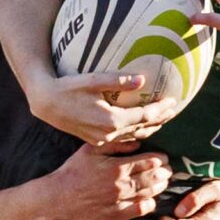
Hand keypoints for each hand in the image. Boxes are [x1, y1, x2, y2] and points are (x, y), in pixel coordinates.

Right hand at [29, 69, 181, 146]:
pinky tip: (139, 128)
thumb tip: (142, 79)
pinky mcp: (96, 140)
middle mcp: (109, 133)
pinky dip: (134, 133)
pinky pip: (122, 140)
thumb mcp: (92, 80)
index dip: (161, 109)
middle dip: (160, 119)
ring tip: (161, 119)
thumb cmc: (68, 88)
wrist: (46, 104)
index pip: (145, 116)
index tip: (174, 101)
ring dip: (149, 128)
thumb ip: (118, 80)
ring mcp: (102, 139)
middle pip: (142, 128)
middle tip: (173, 110)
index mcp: (111, 119)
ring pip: (133, 137)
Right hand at [45, 143, 170, 219]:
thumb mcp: (91, 150)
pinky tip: (149, 199)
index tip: (163, 158)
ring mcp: (120, 202)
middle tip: (167, 170)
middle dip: (164, 172)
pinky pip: (141, 210)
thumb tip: (137, 143)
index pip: (150, 161)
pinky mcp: (116, 216)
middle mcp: (121, 185)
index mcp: (117, 167)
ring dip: (160, 187)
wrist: (58, 198)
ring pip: (150, 193)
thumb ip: (116, 144)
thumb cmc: (73, 171)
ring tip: (162, 182)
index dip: (160, 159)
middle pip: (154, 177)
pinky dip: (150, 204)